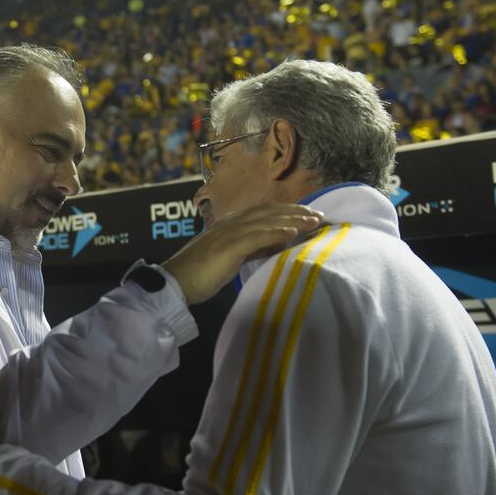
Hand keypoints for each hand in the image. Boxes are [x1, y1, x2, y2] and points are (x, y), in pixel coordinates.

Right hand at [161, 203, 321, 304]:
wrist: (176, 283)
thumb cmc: (201, 274)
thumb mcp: (232, 258)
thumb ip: (252, 248)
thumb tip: (277, 243)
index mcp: (230, 224)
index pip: (264, 212)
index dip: (288, 211)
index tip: (309, 215)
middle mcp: (230, 223)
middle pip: (269, 212)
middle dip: (296, 212)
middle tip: (319, 215)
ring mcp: (228, 233)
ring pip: (265, 220)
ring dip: (292, 219)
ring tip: (313, 221)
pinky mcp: (227, 247)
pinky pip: (255, 236)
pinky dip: (275, 232)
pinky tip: (292, 232)